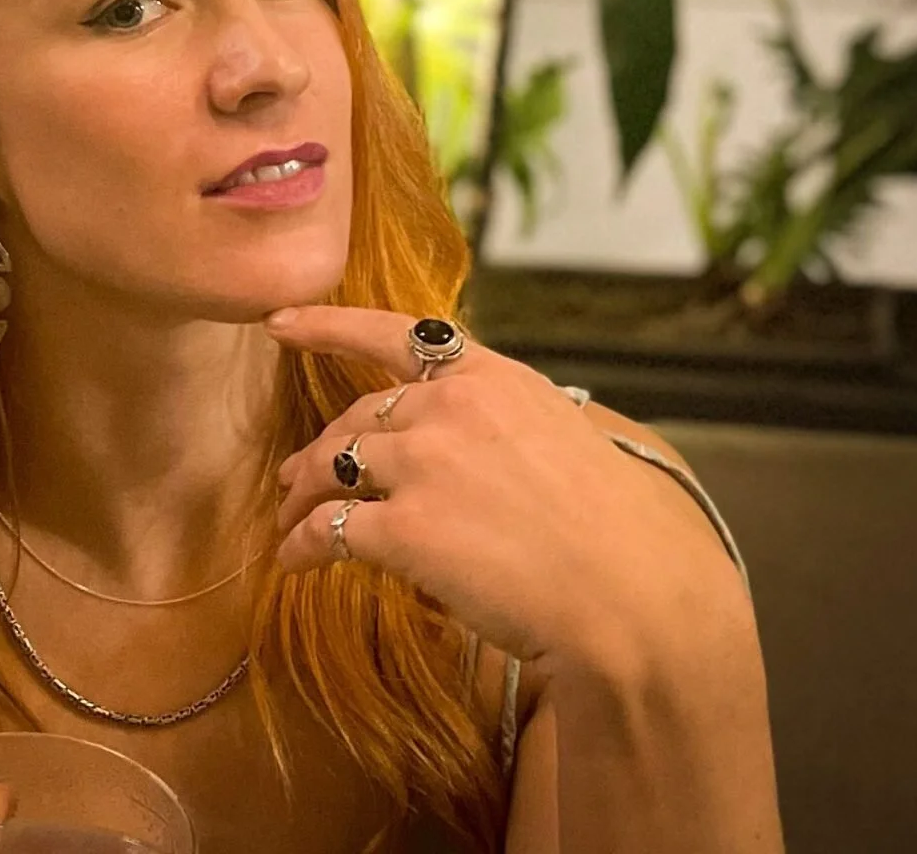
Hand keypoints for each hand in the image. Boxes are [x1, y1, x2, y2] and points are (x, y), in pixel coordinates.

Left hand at [268, 306, 747, 680]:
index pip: (396, 335)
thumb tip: (454, 438)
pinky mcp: (403, 527)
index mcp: (490, 378)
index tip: (281, 321)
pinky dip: (301, 545)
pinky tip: (293, 562)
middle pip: (357, 419)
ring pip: (330, 467)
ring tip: (288, 519)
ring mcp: (422, 464)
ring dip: (301, 494)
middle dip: (321, 448)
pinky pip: (328, 528)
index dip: (327, 326)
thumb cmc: (614, 530)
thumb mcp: (560, 436)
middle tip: (296, 475)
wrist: (636, 596)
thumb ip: (497, 423)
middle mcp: (449, 408)